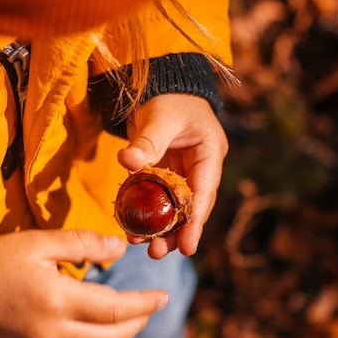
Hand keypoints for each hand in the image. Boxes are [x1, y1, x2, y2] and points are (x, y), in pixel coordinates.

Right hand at [0, 229, 167, 337]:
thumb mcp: (37, 243)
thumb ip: (82, 243)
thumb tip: (119, 247)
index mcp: (57, 302)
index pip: (115, 310)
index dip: (145, 303)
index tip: (164, 296)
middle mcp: (54, 331)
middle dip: (139, 323)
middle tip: (155, 304)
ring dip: (121, 332)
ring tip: (136, 311)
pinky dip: (98, 334)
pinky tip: (101, 316)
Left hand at [118, 94, 227, 258]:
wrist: (158, 85)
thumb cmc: (167, 97)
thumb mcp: (160, 118)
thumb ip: (146, 141)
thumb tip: (127, 161)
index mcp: (209, 154)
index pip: (204, 194)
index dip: (195, 222)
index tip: (188, 247)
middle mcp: (199, 167)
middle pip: (191, 207)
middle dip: (176, 232)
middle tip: (157, 252)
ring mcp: (182, 171)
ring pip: (174, 207)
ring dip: (161, 228)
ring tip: (143, 246)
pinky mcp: (165, 172)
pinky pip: (158, 198)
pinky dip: (148, 213)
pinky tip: (134, 229)